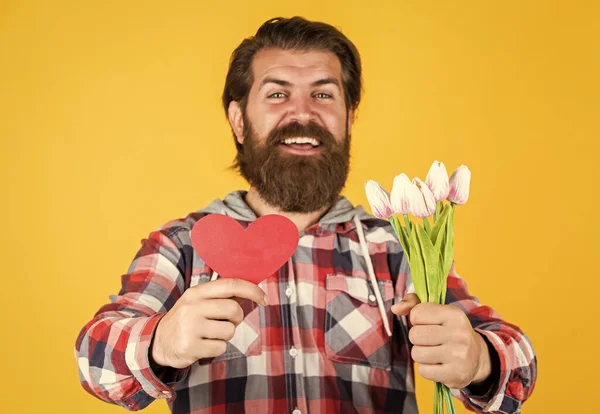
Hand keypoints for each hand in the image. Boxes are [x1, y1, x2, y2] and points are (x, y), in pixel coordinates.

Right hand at [151, 278, 267, 368]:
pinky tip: (203, 345)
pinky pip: (220, 348)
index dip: (252, 290)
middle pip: (234, 309)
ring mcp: (190, 327)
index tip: (264, 298)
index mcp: (197, 292)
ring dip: (225, 335)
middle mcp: (192, 306)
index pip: (230, 285)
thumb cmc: (187, 319)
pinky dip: (216, 348)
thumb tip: (253, 290)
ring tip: (209, 334)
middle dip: (237, 318)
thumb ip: (221, 296)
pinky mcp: (190, 346)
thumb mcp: (198, 301)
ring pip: (229, 331)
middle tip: (227, 322)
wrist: (158, 341)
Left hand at [392, 294, 491, 388]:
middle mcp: (459, 334)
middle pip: (415, 335)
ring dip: (421, 354)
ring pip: (417, 353)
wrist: (477, 357)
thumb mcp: (436, 311)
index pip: (417, 314)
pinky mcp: (455, 375)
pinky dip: (426, 368)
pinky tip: (438, 364)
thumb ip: (413, 304)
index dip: (416, 319)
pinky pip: (423, 371)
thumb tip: (395, 308)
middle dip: (417, 338)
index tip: (428, 323)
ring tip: (434, 352)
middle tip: (430, 340)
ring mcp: (459, 355)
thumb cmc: (449, 330)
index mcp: (454, 314)